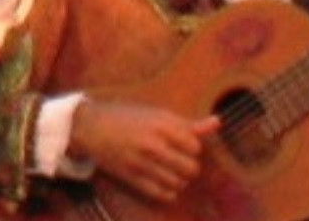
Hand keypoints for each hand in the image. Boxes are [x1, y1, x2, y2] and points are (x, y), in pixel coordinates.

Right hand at [65, 99, 207, 206]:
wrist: (91, 127)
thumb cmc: (127, 118)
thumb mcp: (156, 114)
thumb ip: (187, 123)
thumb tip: (217, 122)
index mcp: (161, 123)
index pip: (195, 146)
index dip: (192, 148)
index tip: (182, 145)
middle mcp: (153, 143)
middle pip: (191, 168)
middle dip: (188, 167)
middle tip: (178, 161)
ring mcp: (142, 162)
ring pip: (178, 183)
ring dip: (178, 180)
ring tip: (170, 171)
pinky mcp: (132, 177)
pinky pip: (162, 193)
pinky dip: (168, 191)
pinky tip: (163, 182)